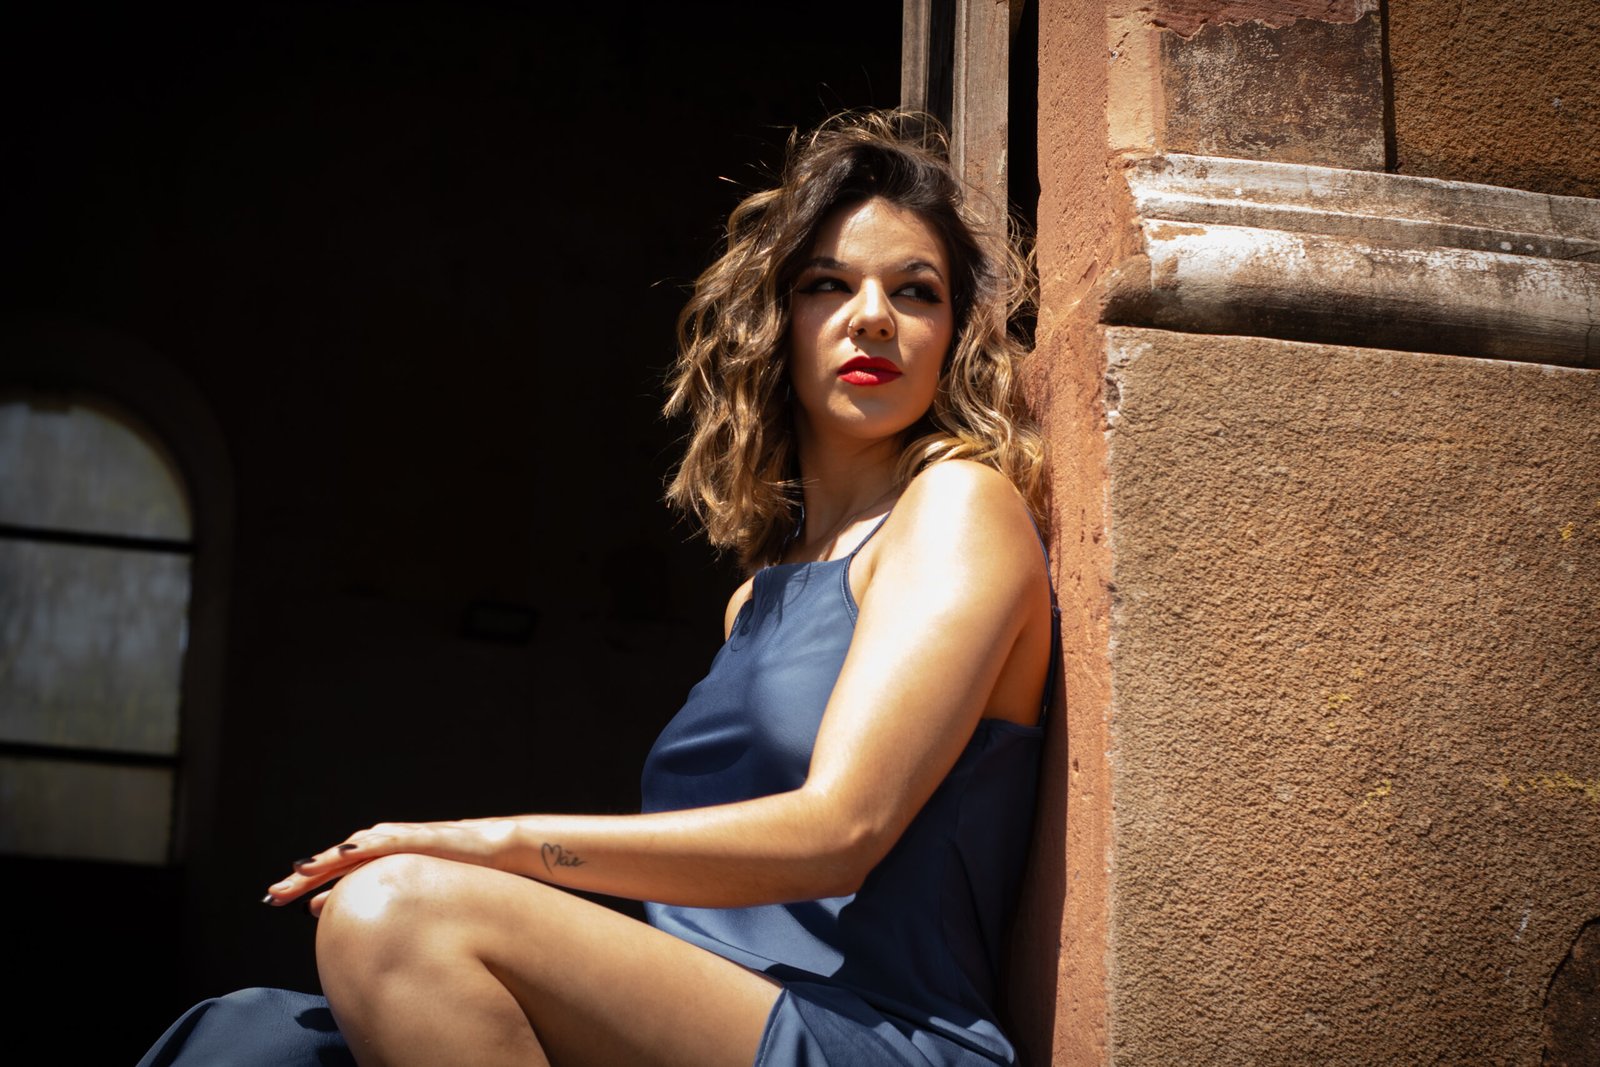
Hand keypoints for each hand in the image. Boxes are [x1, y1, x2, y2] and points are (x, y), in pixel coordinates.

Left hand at [263, 819, 514, 916]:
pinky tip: (340, 855)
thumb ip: (370, 895)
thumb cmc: (451, 871)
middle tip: (271, 897)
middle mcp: (378, 845)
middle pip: (331, 863)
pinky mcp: (411, 837)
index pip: (331, 874)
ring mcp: (393, 839)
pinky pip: (380, 844)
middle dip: (301, 879)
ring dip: (322, 862)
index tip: (275, 902)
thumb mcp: (405, 889)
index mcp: (375, 859)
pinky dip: (358, 848)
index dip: (303, 886)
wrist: (491, 850)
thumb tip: (326, 913)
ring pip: (348, 852)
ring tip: (297, 876)